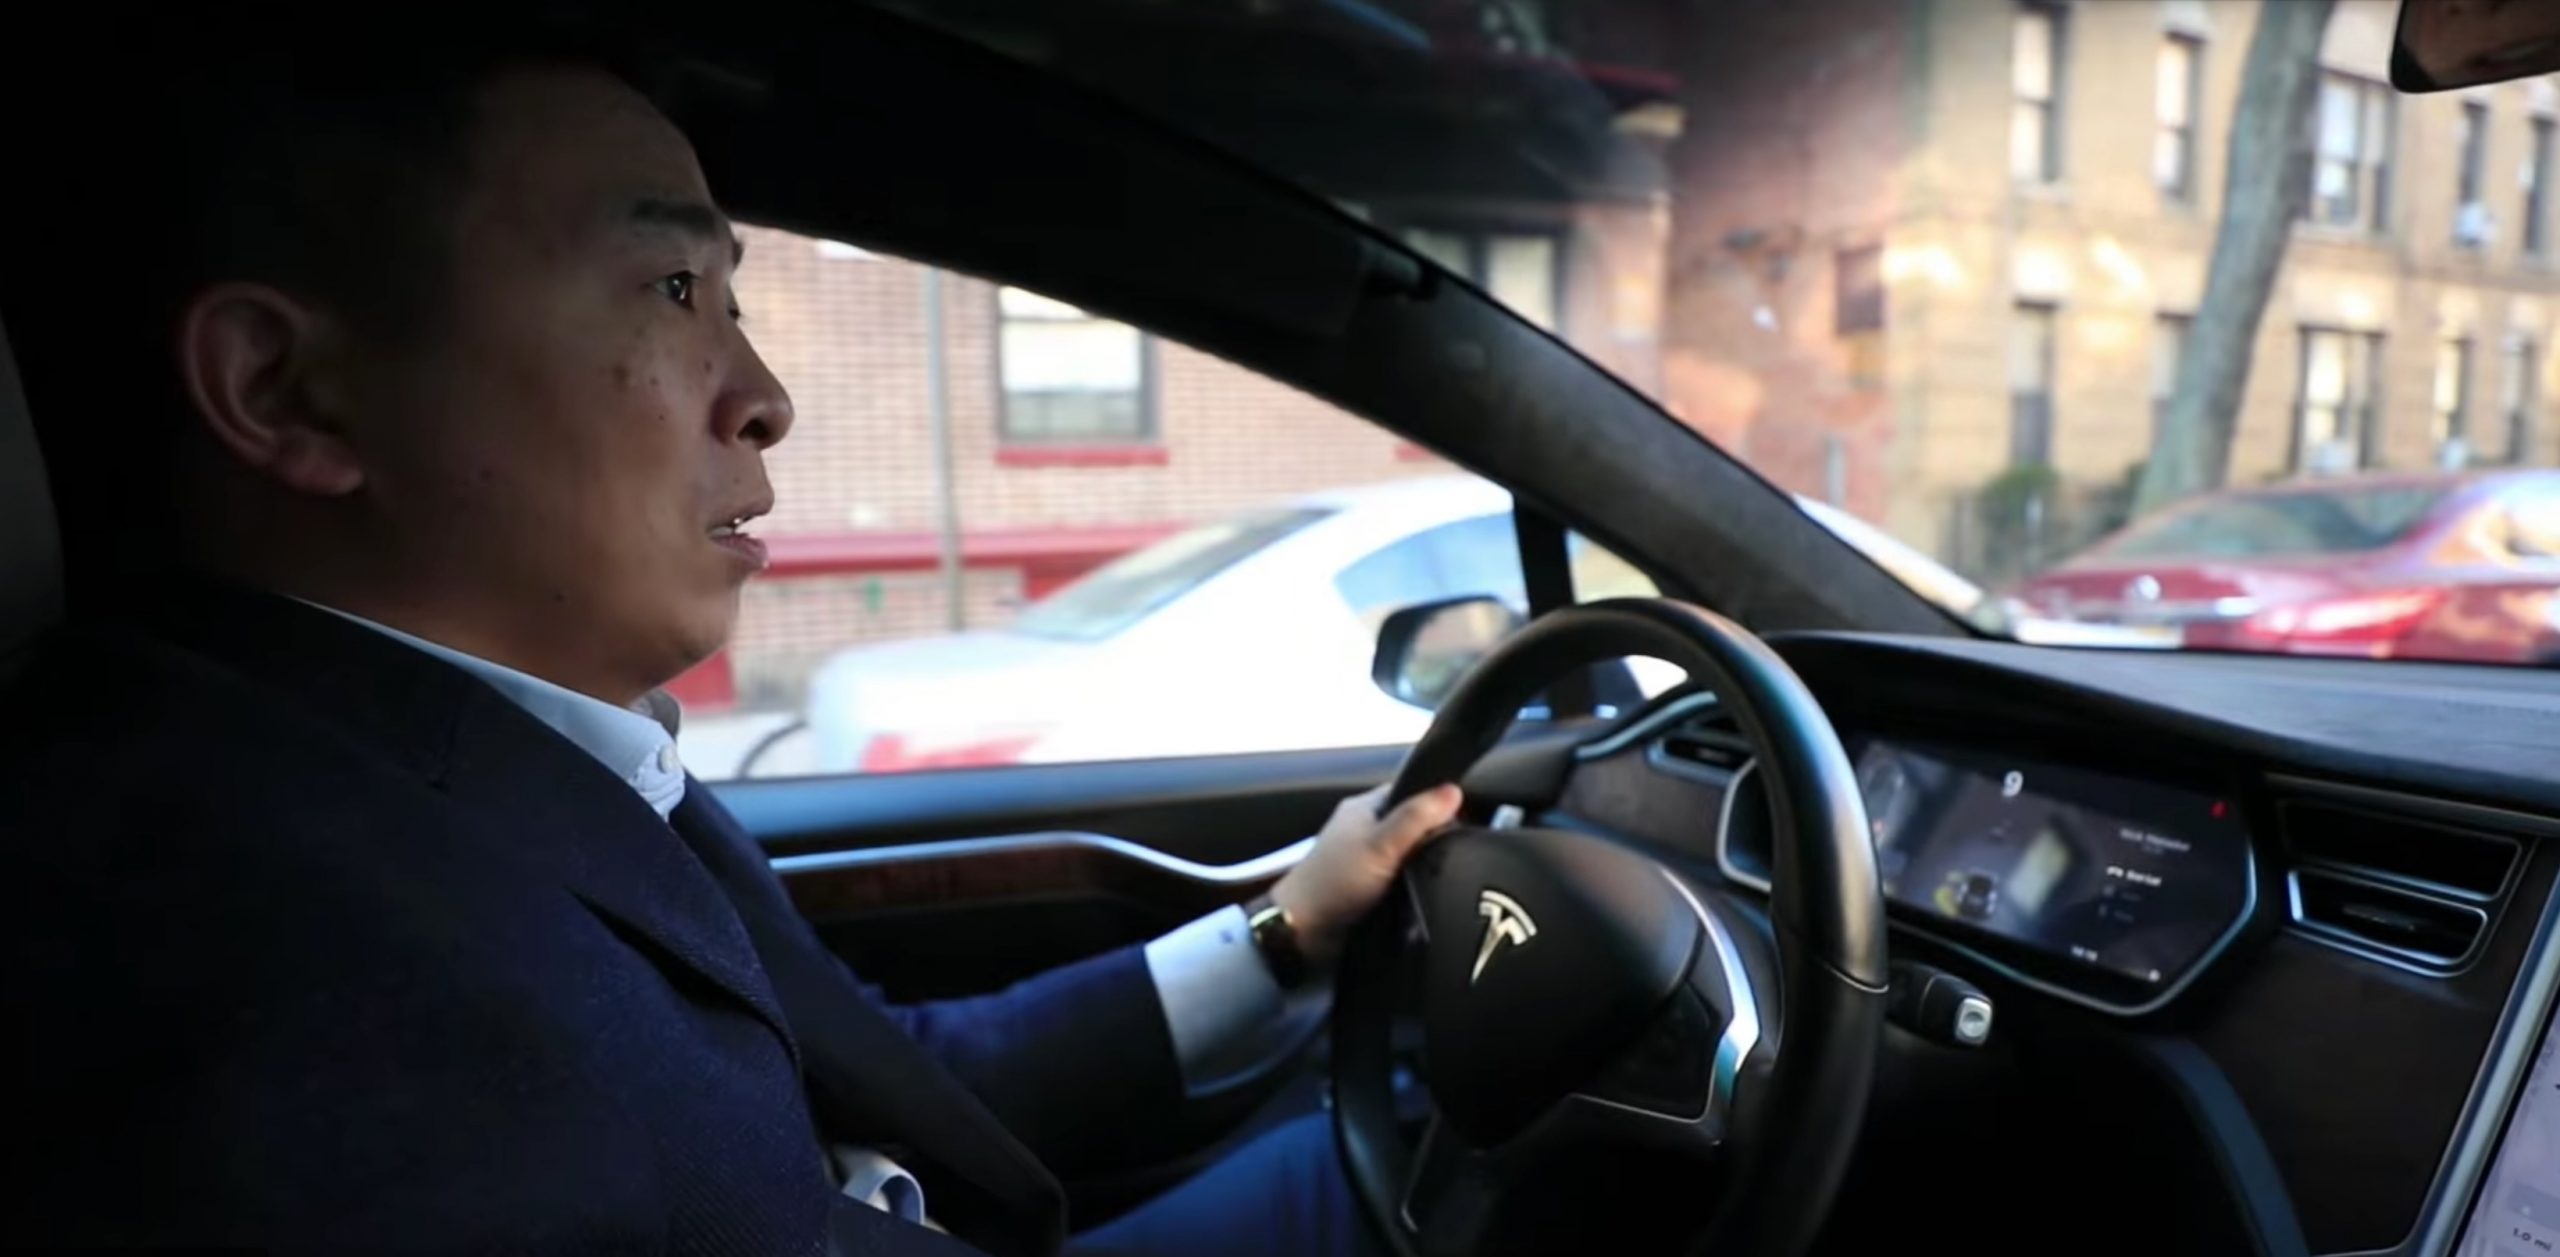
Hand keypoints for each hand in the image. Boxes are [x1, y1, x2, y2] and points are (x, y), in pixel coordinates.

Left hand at [1268, 782, 1464, 966]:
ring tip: (1446, 878)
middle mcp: (1366, 830)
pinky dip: (1416, 888)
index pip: (1412, 792)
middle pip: (1415, 826)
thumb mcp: (1380, 845)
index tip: (1464, 820)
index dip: (1438, 803)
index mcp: (1364, 808)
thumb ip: (1416, 818)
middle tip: (1456, 854)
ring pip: (1412, 856)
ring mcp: (1368, 860)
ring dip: (1426, 868)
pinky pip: (1405, 881)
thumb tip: (1452, 791)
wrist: (1302, 932)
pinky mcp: (1372, 888)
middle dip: (1435, 840)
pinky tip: (1428, 895)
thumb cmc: (1332, 882)